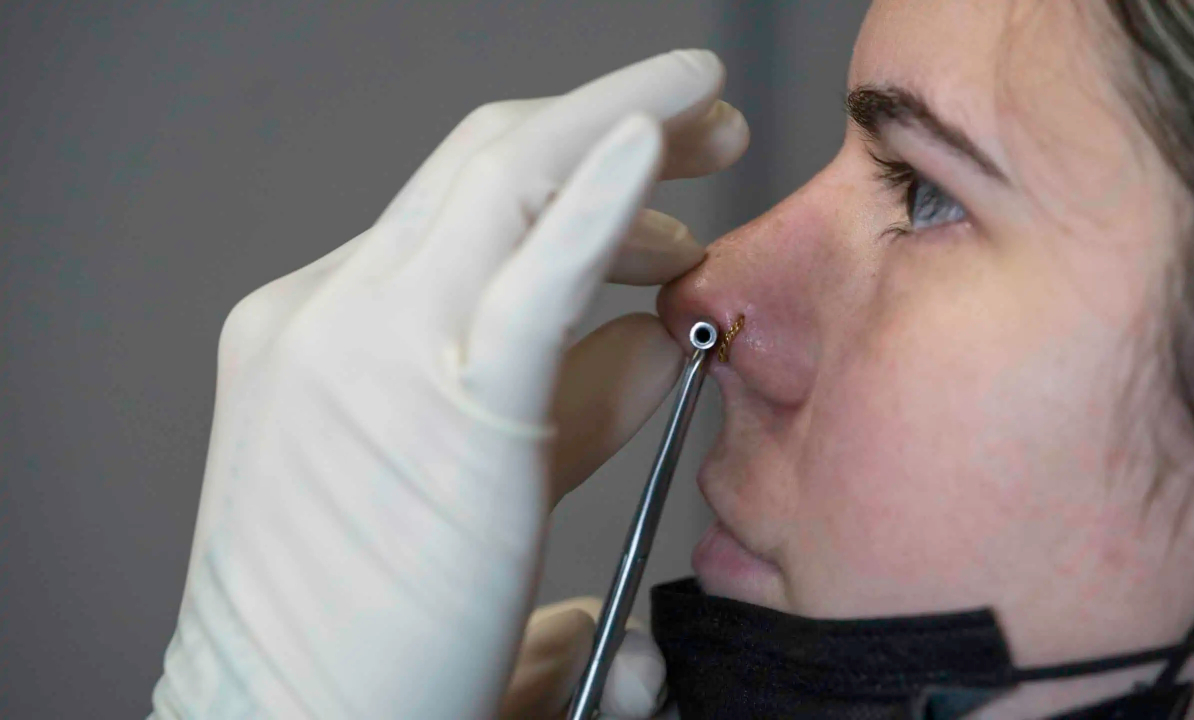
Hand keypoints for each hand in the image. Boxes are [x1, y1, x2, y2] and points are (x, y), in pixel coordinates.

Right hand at [151, 50, 745, 718]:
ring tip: (717, 117)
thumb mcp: (469, 500)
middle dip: (608, 123)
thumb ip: (564, 416)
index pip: (466, 220)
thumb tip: (652, 349)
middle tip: (708, 125)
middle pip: (488, 170)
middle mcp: (334, 317)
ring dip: (627, 127)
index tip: (664, 218)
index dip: (580, 191)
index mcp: (323, 335)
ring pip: (508, 183)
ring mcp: (372, 346)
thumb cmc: (367, 648)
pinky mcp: (442, 404)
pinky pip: (531, 271)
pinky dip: (597, 194)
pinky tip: (655, 135)